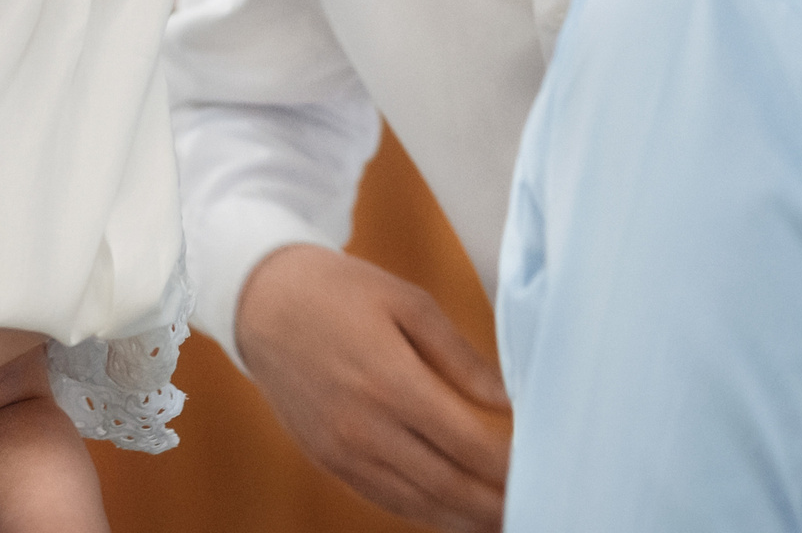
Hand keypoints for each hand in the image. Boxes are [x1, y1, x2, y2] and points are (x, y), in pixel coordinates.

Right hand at [236, 245, 509, 532]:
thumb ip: (460, 357)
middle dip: (496, 501)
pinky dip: (425, 512)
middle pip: (448, 484)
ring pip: (418, 503)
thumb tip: (506, 401)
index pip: (467, 442)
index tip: (539, 465)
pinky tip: (453, 509)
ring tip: (503, 515)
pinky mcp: (327, 459)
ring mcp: (342, 450)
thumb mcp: (408, 303)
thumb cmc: (341, 291)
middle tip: (536, 502)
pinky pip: (385, 499)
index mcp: (390, 380)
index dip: (508, 463)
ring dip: (465, 516)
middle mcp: (364, 426)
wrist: (262, 302)